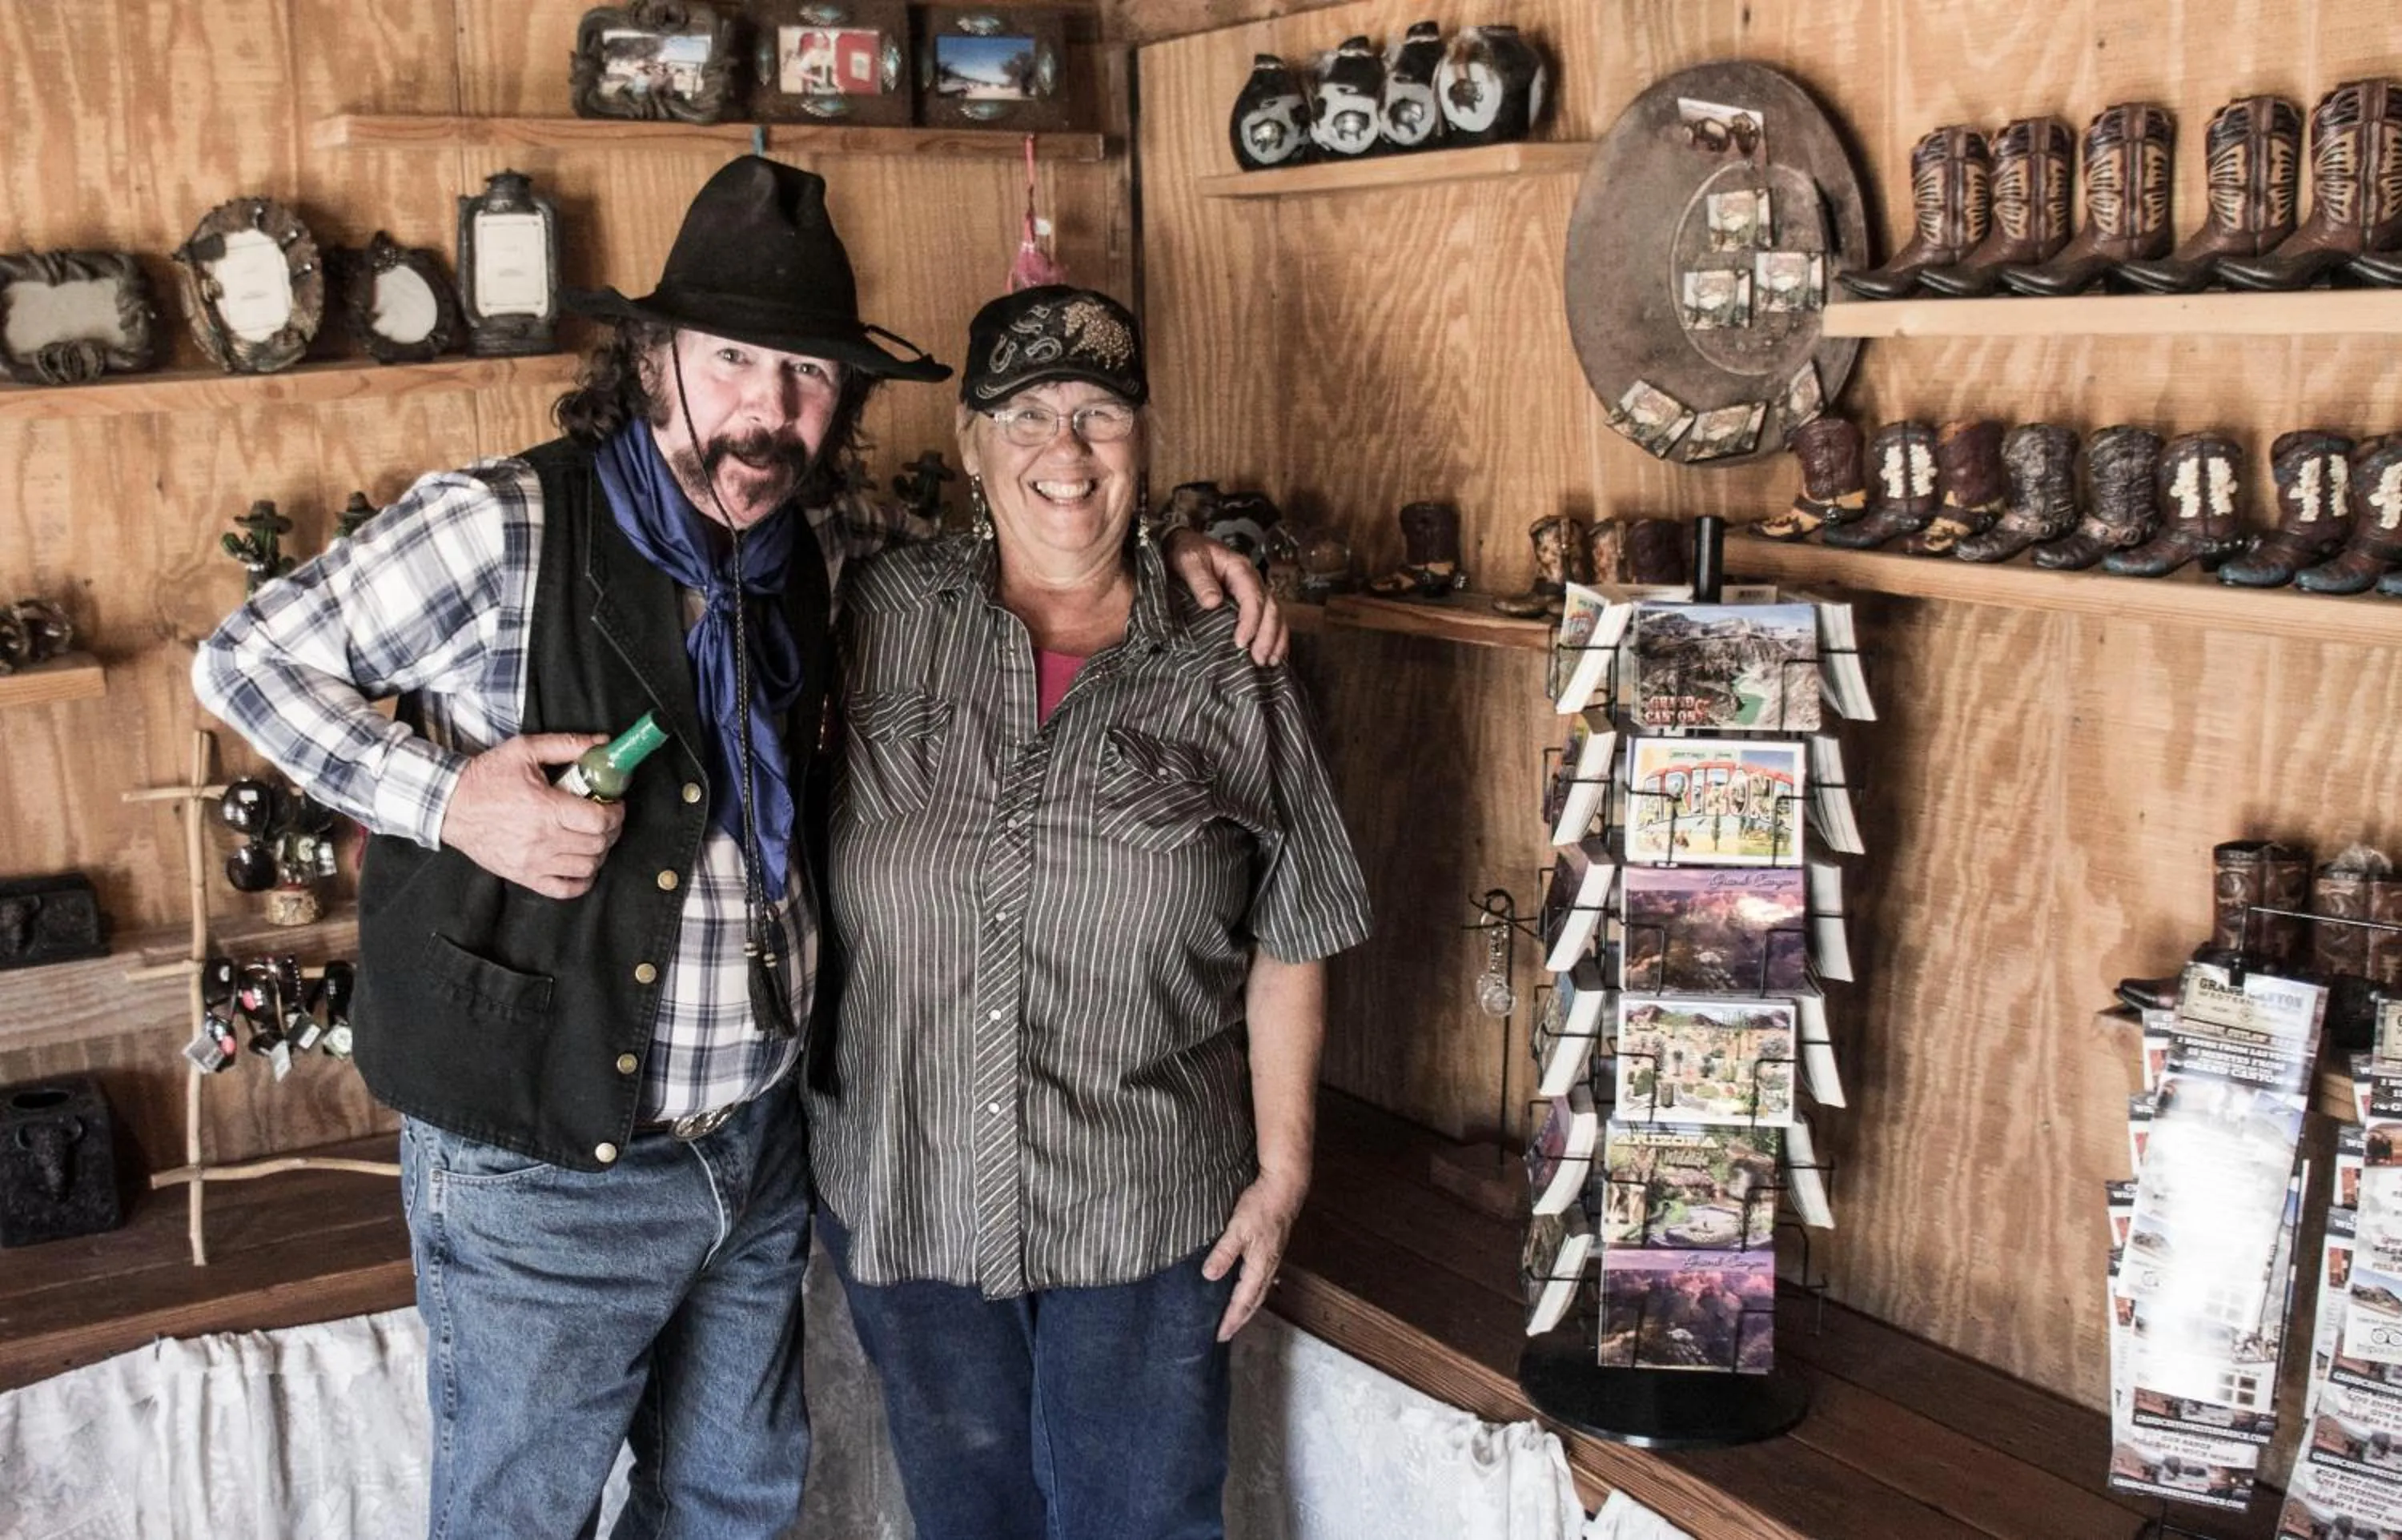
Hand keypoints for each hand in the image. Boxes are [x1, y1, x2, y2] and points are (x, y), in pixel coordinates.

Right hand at [438, 733, 626, 898]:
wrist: (449, 805)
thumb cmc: (487, 777)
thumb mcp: (525, 750)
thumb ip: (567, 744)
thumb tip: (603, 741)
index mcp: (546, 808)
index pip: (599, 820)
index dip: (617, 812)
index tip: (615, 804)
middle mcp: (542, 839)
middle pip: (598, 844)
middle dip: (612, 830)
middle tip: (608, 818)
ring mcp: (533, 862)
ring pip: (586, 867)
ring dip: (599, 853)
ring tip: (594, 838)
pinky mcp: (523, 876)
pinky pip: (564, 890)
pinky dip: (581, 880)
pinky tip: (581, 864)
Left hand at [1162, 528, 1288, 666]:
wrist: (1181, 544)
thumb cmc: (1185, 551)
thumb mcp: (1188, 560)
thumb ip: (1199, 579)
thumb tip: (1213, 602)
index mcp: (1239, 569)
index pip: (1253, 597)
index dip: (1251, 621)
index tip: (1241, 642)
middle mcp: (1252, 580)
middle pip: (1270, 608)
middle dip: (1267, 635)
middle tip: (1258, 659)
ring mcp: (1253, 591)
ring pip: (1275, 615)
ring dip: (1275, 639)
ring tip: (1269, 662)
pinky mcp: (1249, 602)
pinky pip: (1269, 619)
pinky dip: (1274, 638)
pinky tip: (1273, 655)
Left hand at [1201, 1168, 1307, 1340]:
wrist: (1285, 1188)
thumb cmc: (1262, 1206)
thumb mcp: (1237, 1228)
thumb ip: (1224, 1252)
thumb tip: (1209, 1276)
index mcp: (1260, 1266)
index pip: (1243, 1301)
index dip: (1231, 1319)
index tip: (1220, 1335)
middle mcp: (1268, 1267)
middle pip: (1254, 1301)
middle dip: (1240, 1319)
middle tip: (1226, 1333)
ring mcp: (1272, 1259)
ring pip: (1259, 1291)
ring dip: (1247, 1307)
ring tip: (1235, 1317)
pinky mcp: (1272, 1250)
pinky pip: (1262, 1279)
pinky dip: (1252, 1291)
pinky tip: (1247, 1288)